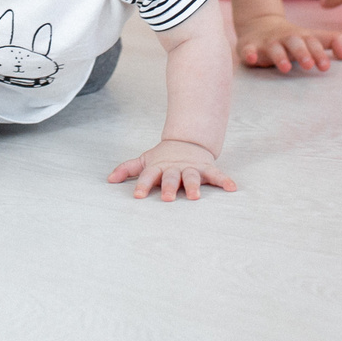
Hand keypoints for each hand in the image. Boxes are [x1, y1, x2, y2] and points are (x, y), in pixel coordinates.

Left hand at [108, 140, 237, 200]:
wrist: (187, 141)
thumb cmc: (163, 157)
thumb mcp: (145, 161)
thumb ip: (128, 170)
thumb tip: (109, 179)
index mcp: (158, 167)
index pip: (148, 176)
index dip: (143, 185)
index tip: (138, 196)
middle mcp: (174, 168)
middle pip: (171, 178)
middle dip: (169, 187)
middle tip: (167, 198)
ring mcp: (191, 168)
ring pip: (192, 177)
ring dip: (193, 186)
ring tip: (194, 197)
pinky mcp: (206, 168)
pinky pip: (216, 174)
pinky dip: (225, 180)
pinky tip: (232, 188)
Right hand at [232, 11, 341, 73]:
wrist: (259, 24)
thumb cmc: (291, 38)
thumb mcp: (311, 37)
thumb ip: (330, 43)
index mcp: (301, 36)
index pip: (312, 43)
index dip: (319, 54)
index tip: (325, 67)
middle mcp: (285, 38)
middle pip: (295, 42)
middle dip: (302, 53)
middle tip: (309, 66)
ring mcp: (267, 42)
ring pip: (274, 48)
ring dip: (280, 56)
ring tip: (286, 68)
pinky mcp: (250, 46)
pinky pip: (248, 49)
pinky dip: (249, 53)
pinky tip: (251, 59)